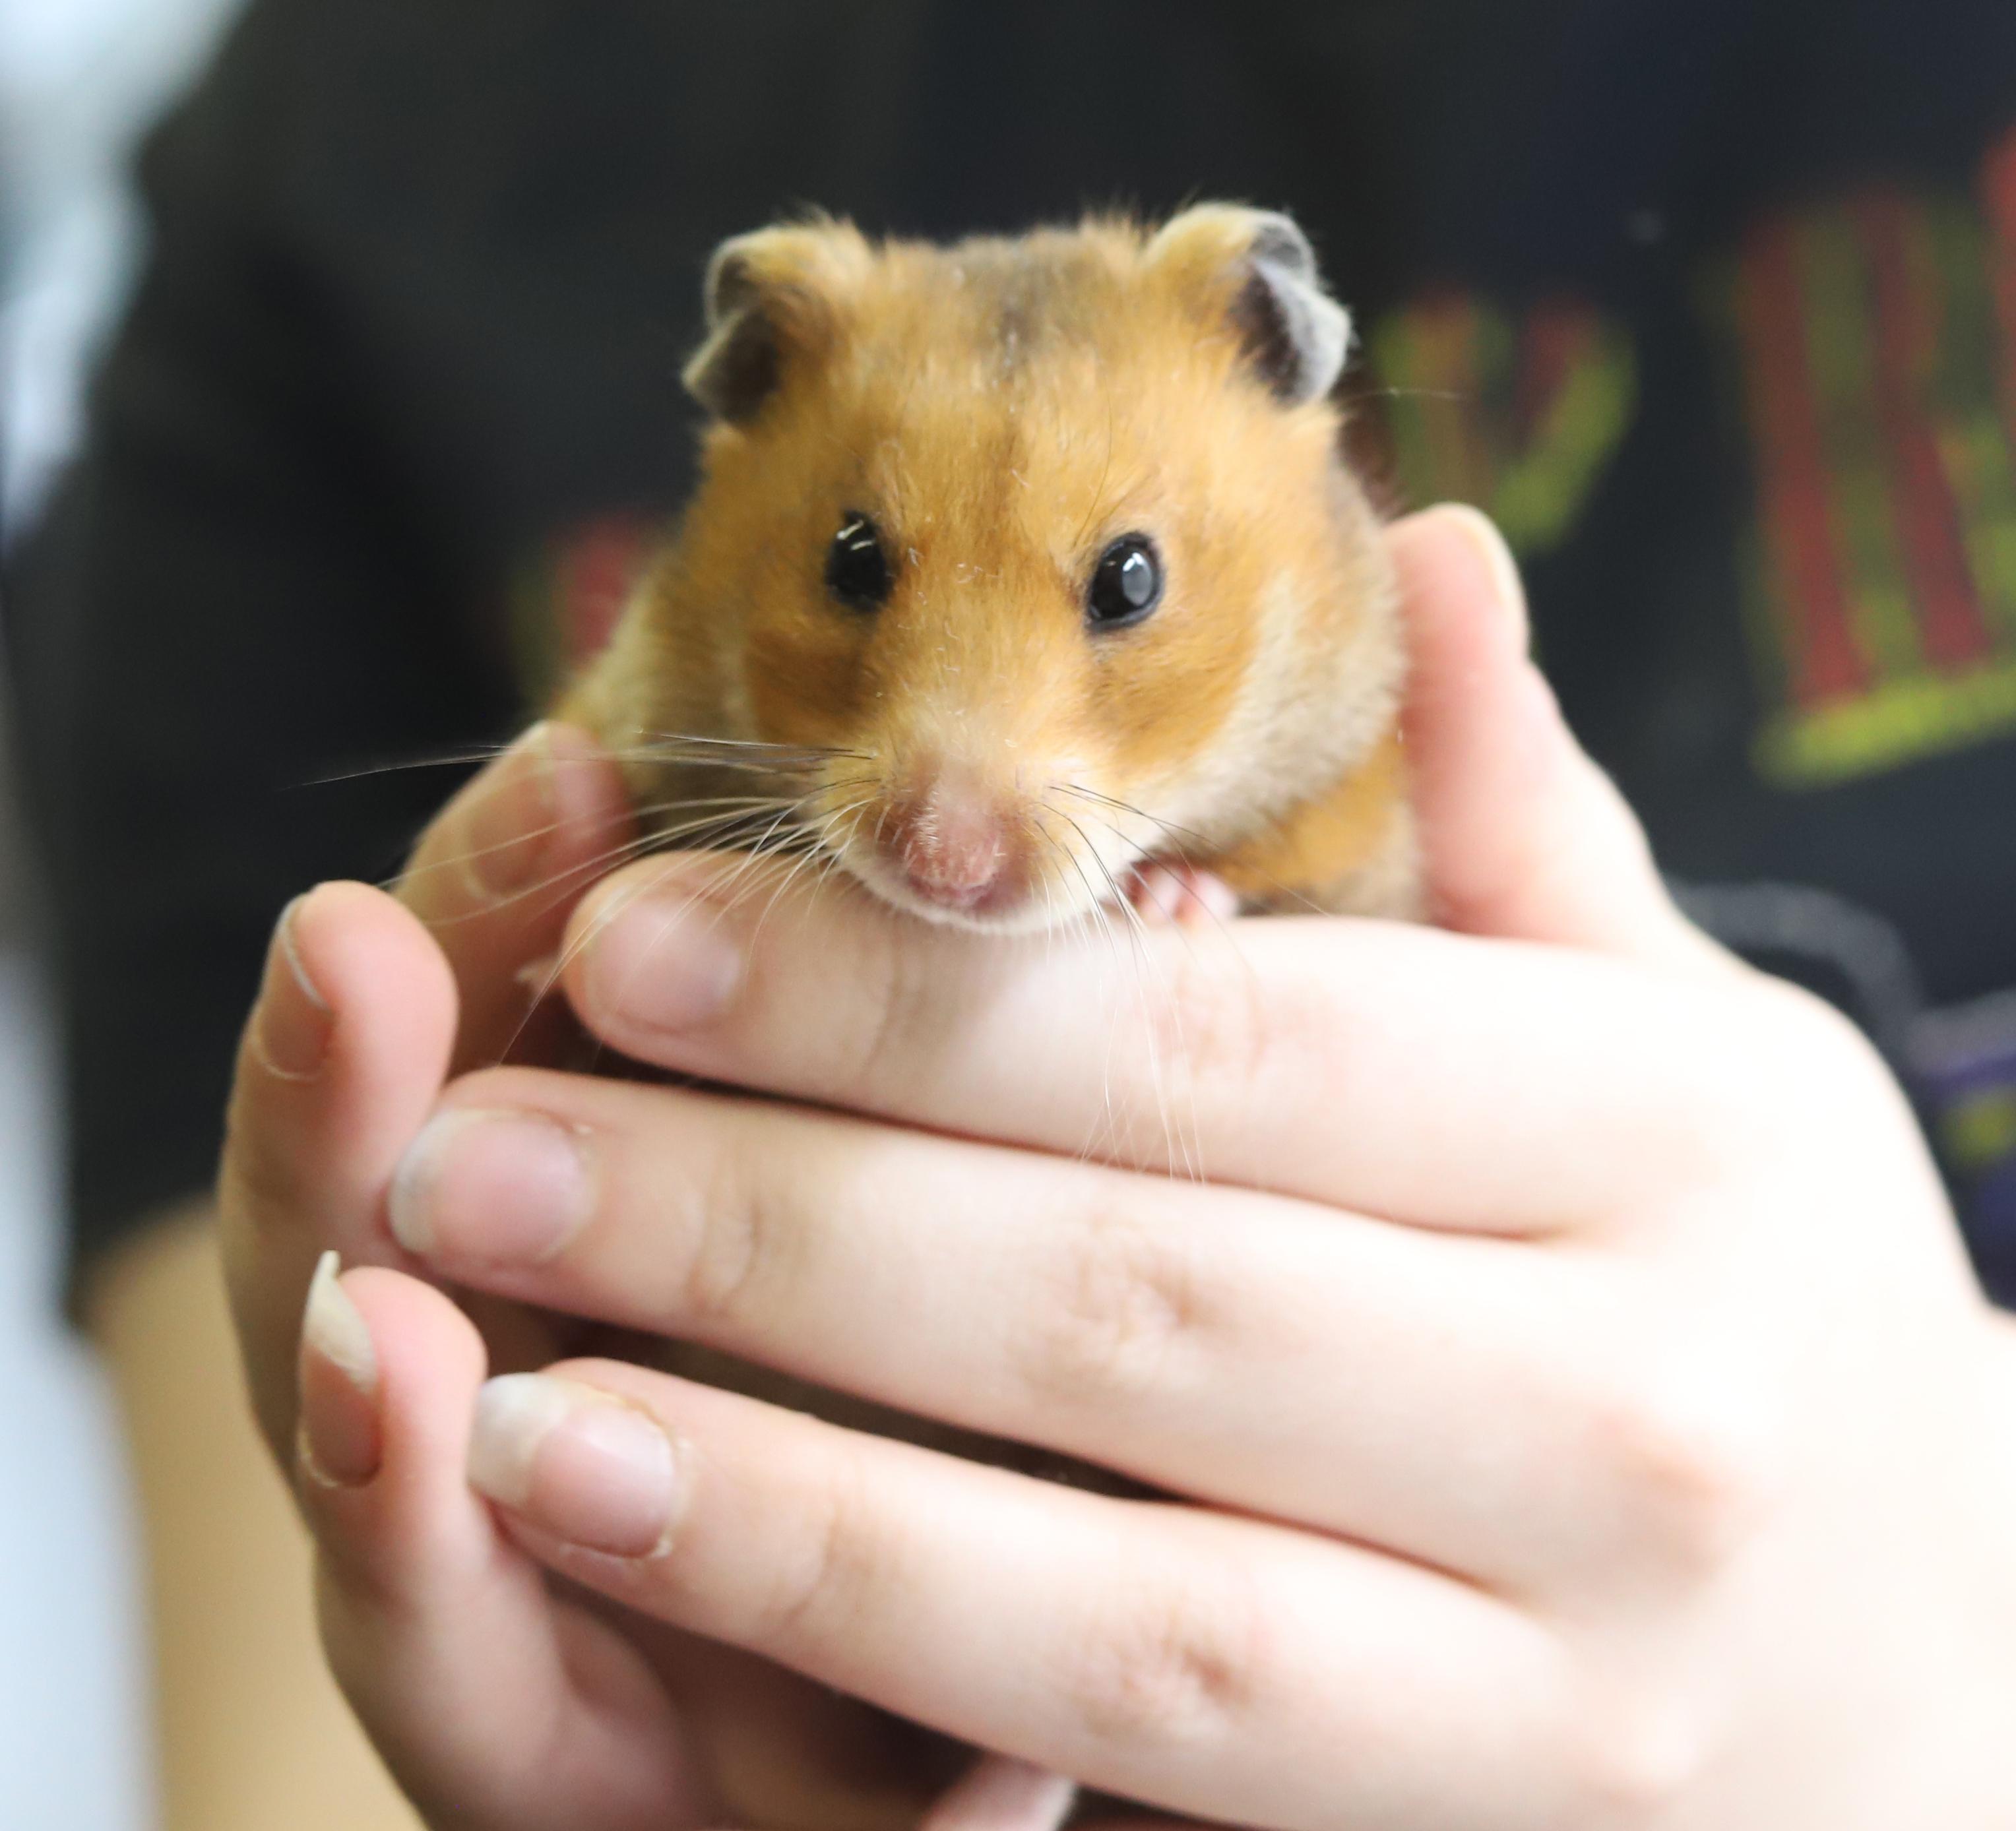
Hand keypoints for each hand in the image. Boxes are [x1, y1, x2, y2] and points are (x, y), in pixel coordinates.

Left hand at [362, 507, 2015, 1826]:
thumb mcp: (1682, 1040)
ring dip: (770, 1476)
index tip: (633, 931)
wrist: (1960, 1670)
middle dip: (767, 1214)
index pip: (1223, 1037)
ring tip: (499, 1392)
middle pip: (1125, 1285)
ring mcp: (1582, 1663)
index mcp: (1674, 1131)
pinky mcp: (1492, 1830)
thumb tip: (1425, 544)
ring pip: (1112, 1571)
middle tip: (477, 1141)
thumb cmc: (1752, 1295)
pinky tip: (655, 1551)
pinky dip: (878, 1646)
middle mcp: (1646, 1396)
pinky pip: (1139, 1736)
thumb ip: (1526, 821)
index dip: (907, 994)